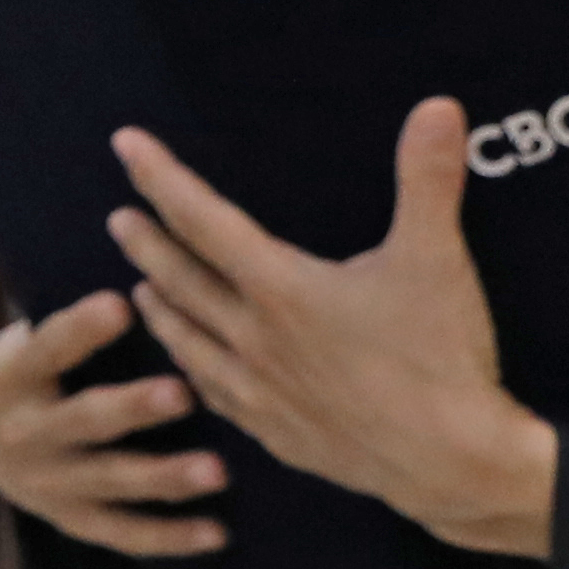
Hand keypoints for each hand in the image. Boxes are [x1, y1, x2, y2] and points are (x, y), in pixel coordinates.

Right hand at [0, 286, 226, 560]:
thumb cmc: (43, 374)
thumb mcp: (38, 343)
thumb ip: (81, 323)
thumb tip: (151, 269)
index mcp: (11, 378)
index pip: (45, 350)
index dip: (79, 330)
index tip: (122, 304)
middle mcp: (21, 435)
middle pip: (82, 420)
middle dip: (132, 408)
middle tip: (182, 393)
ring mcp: (46, 484)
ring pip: (111, 481)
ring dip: (165, 476)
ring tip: (217, 471)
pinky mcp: (72, 521)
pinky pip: (124, 533)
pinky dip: (170, 536)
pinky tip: (218, 533)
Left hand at [108, 109, 561, 559]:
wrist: (449, 462)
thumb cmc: (440, 358)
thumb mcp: (436, 259)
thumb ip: (428, 179)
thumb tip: (439, 107)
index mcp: (281, 290)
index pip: (203, 220)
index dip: (162, 178)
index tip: (125, 145)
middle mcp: (253, 338)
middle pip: (181, 280)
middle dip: (147, 244)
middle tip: (119, 218)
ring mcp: (257, 390)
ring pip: (187, 340)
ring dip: (160, 308)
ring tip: (138, 288)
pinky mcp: (273, 431)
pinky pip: (213, 393)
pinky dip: (190, 369)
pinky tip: (188, 369)